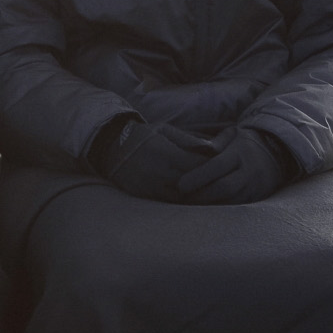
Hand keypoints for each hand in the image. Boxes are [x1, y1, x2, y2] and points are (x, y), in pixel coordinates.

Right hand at [97, 119, 216, 199]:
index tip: (221, 167)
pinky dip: (180, 200)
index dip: (212, 168)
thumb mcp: (166, 130)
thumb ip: (189, 140)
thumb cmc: (143, 135)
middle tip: (219, 182)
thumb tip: (213, 149)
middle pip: (193, 185)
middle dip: (206, 184)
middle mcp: (159, 173)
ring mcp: (151, 187)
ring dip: (194, 194)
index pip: (198, 167)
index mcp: (167, 154)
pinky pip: (168, 202)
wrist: (111, 147)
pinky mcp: (144, 196)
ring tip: (206, 190)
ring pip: (182, 197)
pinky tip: (188, 195)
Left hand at [177, 127, 294, 205]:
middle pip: (224, 188)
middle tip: (185, 198)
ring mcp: (258, 186)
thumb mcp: (231, 135)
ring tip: (193, 204)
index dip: (198, 177)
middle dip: (202, 195)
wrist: (278, 150)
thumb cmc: (245, 142)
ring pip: (231, 201)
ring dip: (209, 205)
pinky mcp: (260, 198)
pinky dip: (221, 209)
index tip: (181, 185)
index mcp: (242, 151)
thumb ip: (212, 144)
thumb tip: (184, 146)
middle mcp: (252, 170)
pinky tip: (209, 207)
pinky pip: (238, 207)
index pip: (218, 166)